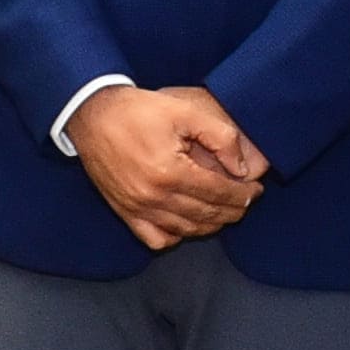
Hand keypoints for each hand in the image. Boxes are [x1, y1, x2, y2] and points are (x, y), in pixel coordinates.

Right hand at [68, 84, 263, 251]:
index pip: (219, 193)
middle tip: (246, 201)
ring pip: (185, 230)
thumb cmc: (138, 110)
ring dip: (210, 225)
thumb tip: (240, 169)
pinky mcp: (124, 211)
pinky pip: (156, 238)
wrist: (93, 115)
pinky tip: (187, 224)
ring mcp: (137, 208)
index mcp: (170, 172)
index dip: (243, 194)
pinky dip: (176, 236)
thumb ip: (220, 137)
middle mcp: (153, 196)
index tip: (256, 190)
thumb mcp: (184, 111)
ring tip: (224, 211)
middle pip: (206, 214)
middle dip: (233, 210)